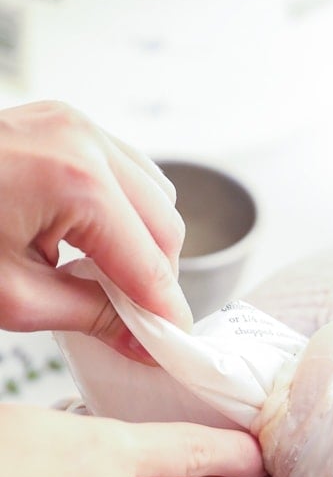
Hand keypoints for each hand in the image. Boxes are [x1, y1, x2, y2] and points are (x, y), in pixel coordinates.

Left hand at [0, 100, 190, 359]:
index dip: (166, 316)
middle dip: (152, 281)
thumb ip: (92, 317)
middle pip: (166, 229)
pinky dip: (122, 216)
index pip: (152, 266)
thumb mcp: (14, 298)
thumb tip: (143, 341)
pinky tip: (86, 244)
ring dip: (140, 247)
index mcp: (76, 182)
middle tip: (127, 324)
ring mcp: (75, 125)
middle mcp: (84, 141)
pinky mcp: (64, 126)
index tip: (173, 351)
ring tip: (97, 281)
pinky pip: (127, 174)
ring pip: (155, 200)